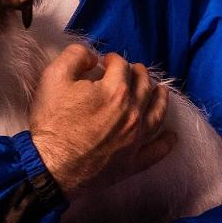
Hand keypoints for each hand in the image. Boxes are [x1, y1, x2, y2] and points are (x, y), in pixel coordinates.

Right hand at [30, 44, 175, 194]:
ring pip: (157, 114)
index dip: (113, 59)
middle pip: (144, 86)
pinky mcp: (133, 162)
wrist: (50, 167)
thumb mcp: (54, 76)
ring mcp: (135, 140)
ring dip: (160, 99)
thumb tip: (92, 55)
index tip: (106, 61)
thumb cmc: (51, 120)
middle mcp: (132, 113)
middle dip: (139, 74)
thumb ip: (75, 55)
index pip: (121, 66)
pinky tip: (171, 137)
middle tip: (134, 70)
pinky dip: (166, 143)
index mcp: (115, 90)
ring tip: (161, 91)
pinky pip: (157, 151)